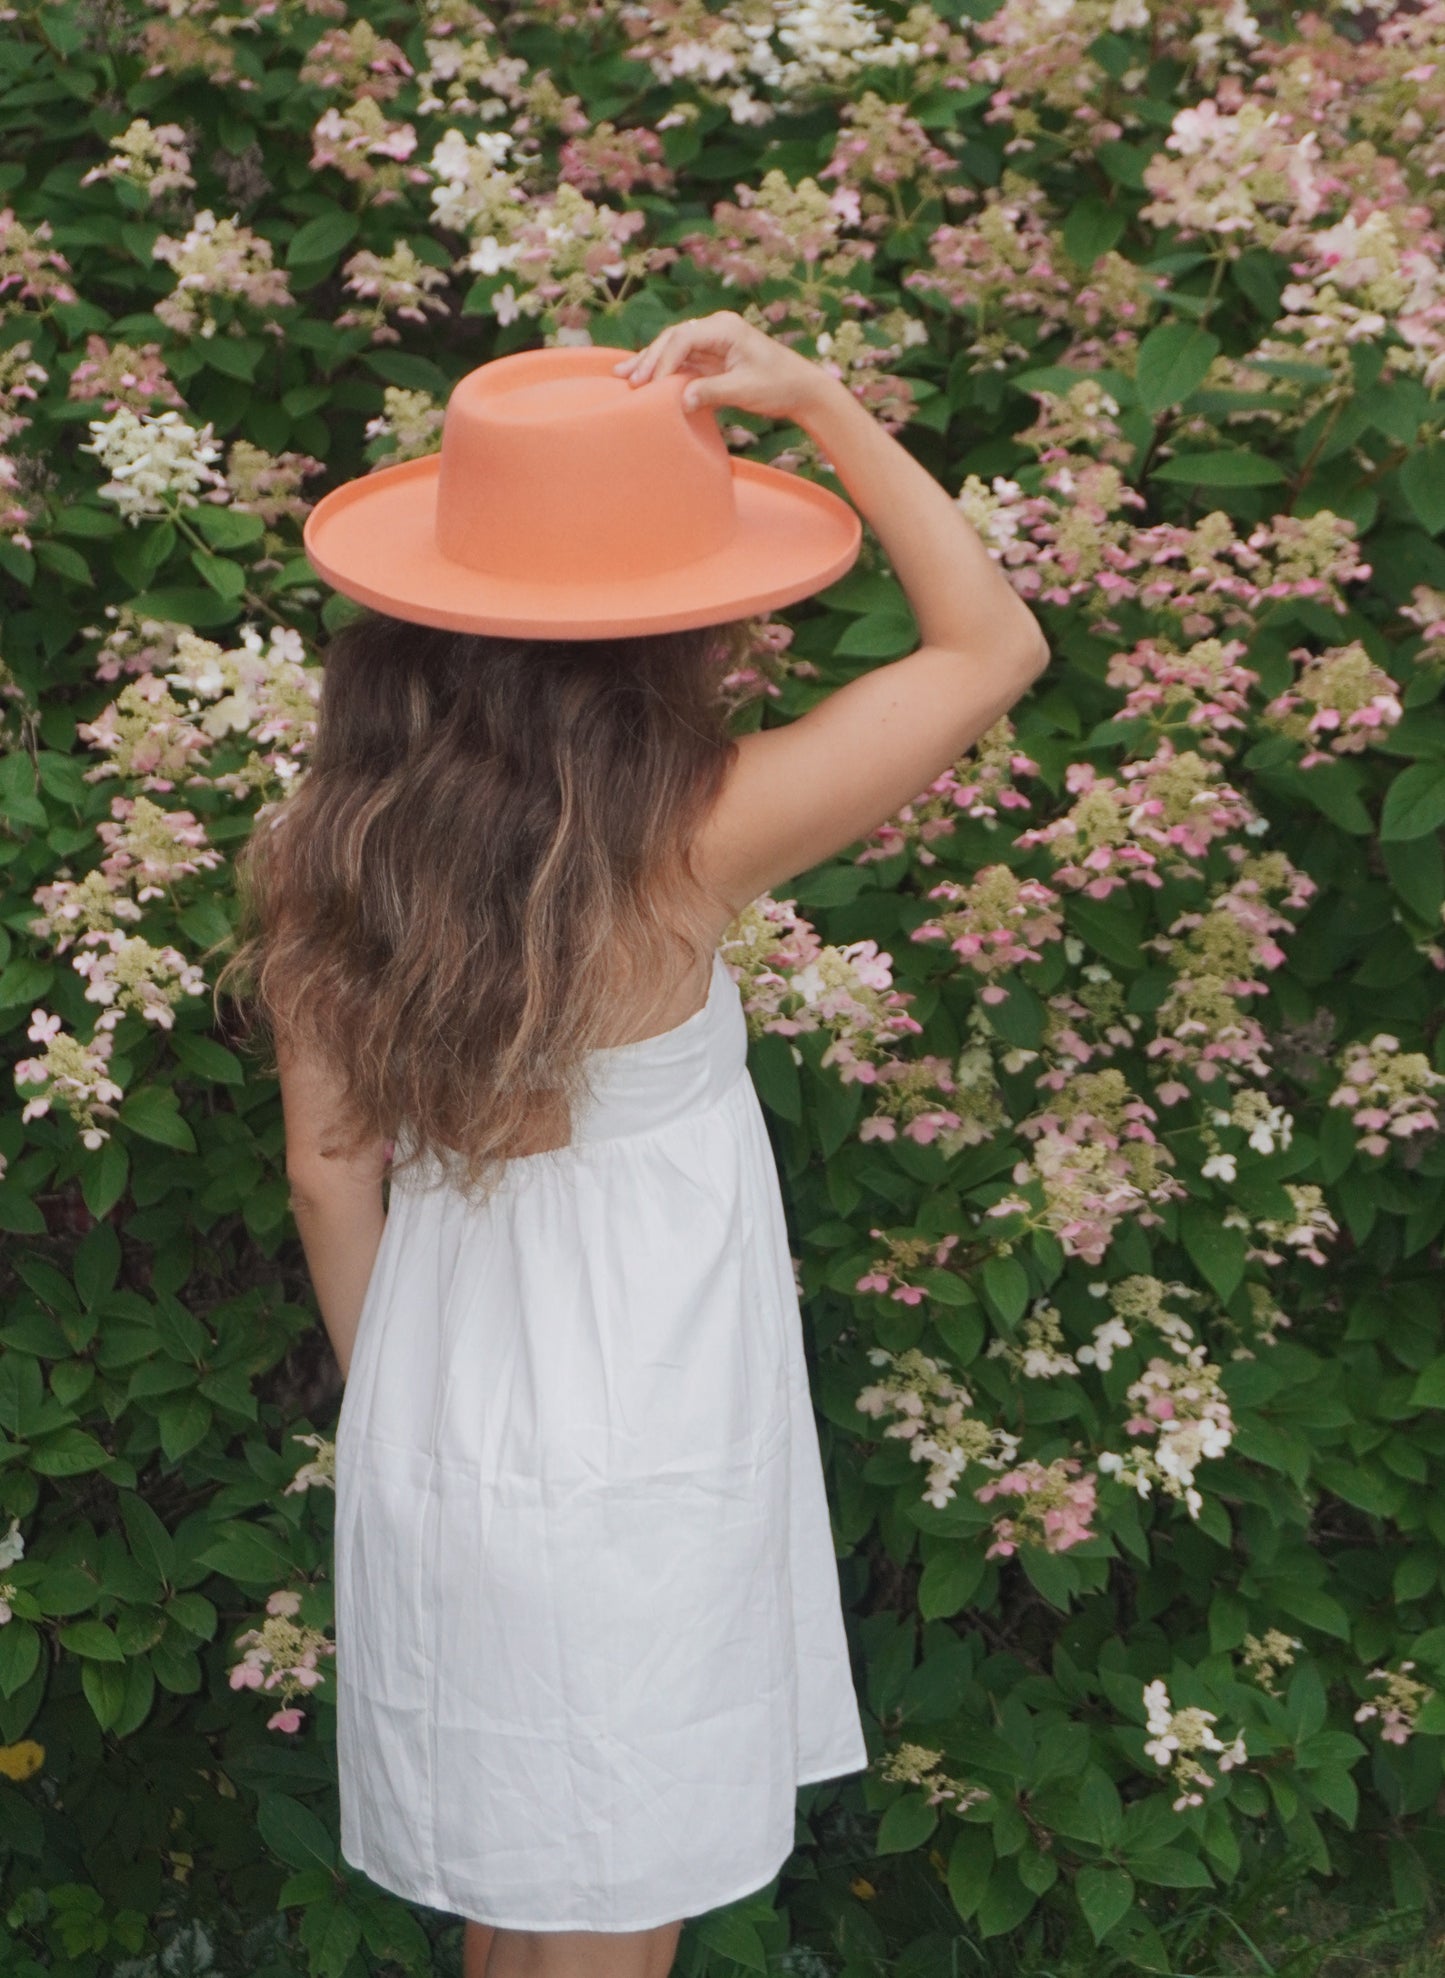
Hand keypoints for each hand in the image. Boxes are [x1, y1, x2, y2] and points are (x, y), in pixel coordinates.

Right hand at [611, 310, 833, 424]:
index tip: (650, 384)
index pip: (684, 338)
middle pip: (673, 339)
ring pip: (673, 348)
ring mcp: (713, 341)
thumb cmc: (778, 386)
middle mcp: (716, 329)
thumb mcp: (744, 390)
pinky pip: (682, 361)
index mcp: (725, 328)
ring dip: (650, 362)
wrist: (802, 389)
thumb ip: (711, 392)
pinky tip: (643, 377)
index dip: (663, 360)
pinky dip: (663, 370)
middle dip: (649, 359)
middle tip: (628, 380)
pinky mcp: (712, 357)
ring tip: (623, 376)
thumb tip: (681, 400)